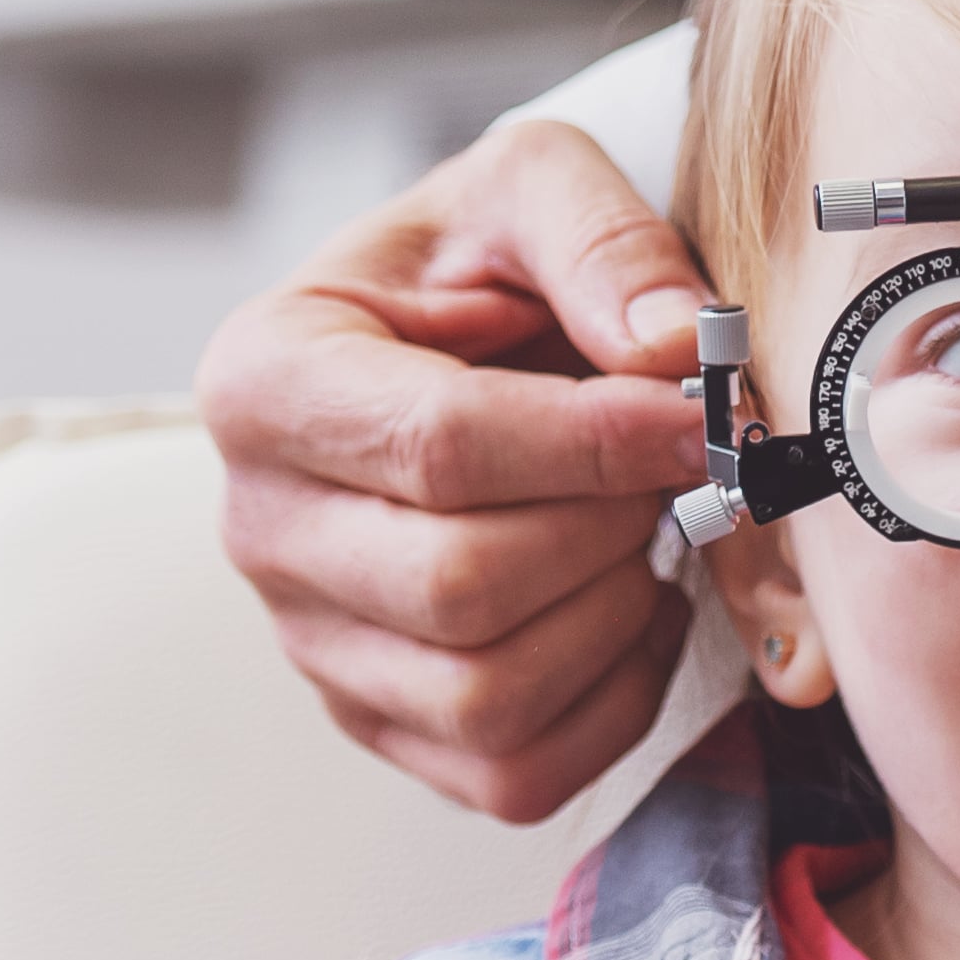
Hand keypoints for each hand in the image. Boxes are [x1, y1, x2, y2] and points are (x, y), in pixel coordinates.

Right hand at [198, 118, 717, 821]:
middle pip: (460, 584)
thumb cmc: (479, 268)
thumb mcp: (529, 187)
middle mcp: (261, 526)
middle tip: (676, 468)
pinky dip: (609, 703)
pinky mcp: (378, 720)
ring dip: (613, 615)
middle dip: (607, 527)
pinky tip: (627, 605)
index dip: (595, 442)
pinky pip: (511, 772)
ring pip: (485, 696)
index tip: (699, 418)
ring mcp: (312, 640)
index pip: (439, 447)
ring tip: (645, 528)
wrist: (452, 342)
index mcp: (266, 380)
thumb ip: (601, 238)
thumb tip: (673, 354)